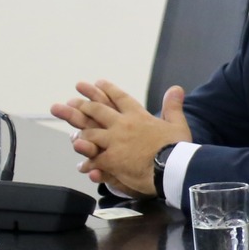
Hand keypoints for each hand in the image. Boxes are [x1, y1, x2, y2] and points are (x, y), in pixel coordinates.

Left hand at [49, 81, 193, 197]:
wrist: (173, 167)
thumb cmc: (177, 146)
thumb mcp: (178, 124)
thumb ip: (173, 106)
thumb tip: (176, 88)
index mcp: (138, 116)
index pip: (120, 98)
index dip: (107, 89)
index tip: (97, 82)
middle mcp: (123, 125)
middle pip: (98, 111)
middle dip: (83, 105)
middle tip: (70, 101)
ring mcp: (114, 142)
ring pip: (90, 133)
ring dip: (79, 132)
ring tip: (71, 134)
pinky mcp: (111, 159)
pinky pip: (94, 160)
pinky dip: (88, 163)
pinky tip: (82, 166)